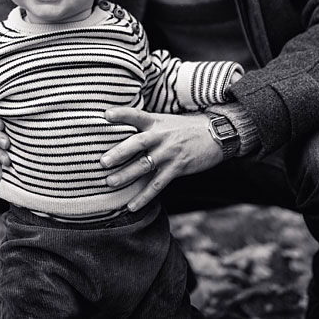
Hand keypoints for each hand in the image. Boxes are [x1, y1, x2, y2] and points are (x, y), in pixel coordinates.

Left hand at [100, 109, 222, 211]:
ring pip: (144, 166)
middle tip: (102, 162)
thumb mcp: (165, 121)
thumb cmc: (185, 128)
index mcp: (156, 122)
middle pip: (137, 143)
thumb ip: (145, 127)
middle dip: (119, 153)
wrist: (216, 135)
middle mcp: (161, 136)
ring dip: (126, 175)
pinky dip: (144, 196)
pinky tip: (132, 205)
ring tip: (110, 183)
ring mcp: (169, 153)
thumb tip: (120, 134)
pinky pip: (157, 184)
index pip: (136, 115)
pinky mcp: (177, 168)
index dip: (121, 114)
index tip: (105, 115)